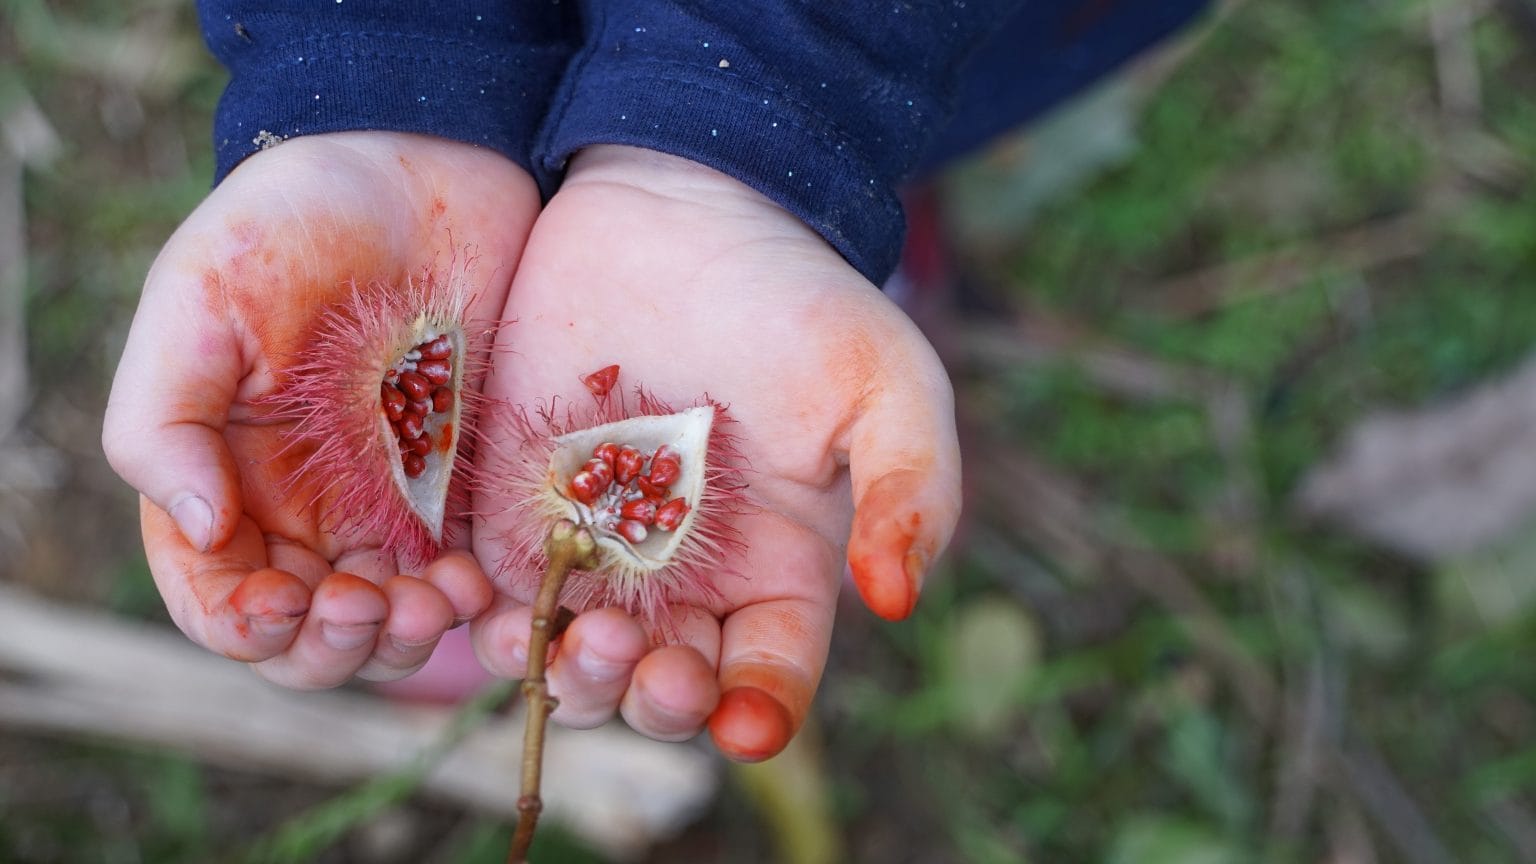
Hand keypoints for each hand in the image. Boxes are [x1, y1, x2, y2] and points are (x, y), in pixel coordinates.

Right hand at [103, 132, 537, 687]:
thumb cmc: (295, 221)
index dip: (244, 627)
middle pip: (307, 634)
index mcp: (221, 479)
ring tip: (436, 599)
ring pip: (387, 623)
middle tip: (374, 605)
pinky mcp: (462, 488)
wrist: (424, 168)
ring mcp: (388, 505)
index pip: (217, 599)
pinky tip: (479, 580)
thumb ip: (164, 418)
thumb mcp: (202, 298)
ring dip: (405, 637)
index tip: (288, 600)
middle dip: (334, 645)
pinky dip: (468, 601)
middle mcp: (302, 510)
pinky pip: (463, 576)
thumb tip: (200, 530)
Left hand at [472, 145, 961, 759]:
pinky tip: (475, 606)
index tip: (744, 722)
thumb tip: (896, 599)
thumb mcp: (885, 381)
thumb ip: (912, 485)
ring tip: (559, 640)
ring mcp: (594, 552)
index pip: (771, 675)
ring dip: (566, 674)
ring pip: (572, 658)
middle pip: (663, 688)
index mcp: (779, 572)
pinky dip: (479, 619)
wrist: (680, 209)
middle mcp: (685, 582)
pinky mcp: (514, 511)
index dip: (761, 712)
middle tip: (637, 658)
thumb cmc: (798, 300)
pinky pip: (491, 594)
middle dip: (650, 700)